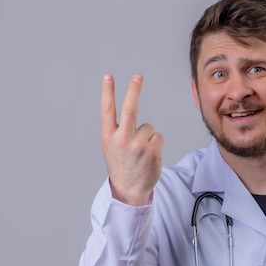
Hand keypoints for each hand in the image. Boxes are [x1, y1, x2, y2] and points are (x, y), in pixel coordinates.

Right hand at [100, 74, 163, 205]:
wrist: (130, 189)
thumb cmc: (121, 165)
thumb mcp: (111, 147)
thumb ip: (116, 129)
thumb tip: (130, 107)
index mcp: (108, 137)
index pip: (107, 110)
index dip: (108, 91)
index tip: (108, 76)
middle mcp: (122, 139)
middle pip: (130, 109)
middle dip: (133, 90)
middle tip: (137, 76)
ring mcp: (138, 144)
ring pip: (148, 127)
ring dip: (147, 137)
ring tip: (141, 152)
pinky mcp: (152, 150)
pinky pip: (158, 136)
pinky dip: (155, 143)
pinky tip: (149, 155)